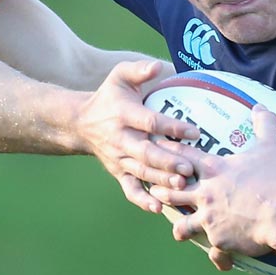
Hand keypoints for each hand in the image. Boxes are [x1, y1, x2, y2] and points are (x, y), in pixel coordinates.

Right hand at [75, 60, 198, 212]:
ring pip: (141, 173)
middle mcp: (120, 139)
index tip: (195, 132)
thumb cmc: (108, 96)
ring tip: (182, 186)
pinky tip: (159, 208)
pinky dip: (143, 200)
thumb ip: (138, 70)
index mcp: (123, 114)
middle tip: (190, 168)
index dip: (172, 128)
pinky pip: (130, 189)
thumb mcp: (119, 76)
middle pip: (146, 153)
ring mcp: (119, 159)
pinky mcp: (118, 172)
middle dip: (168, 162)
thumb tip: (158, 66)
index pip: (150, 122)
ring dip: (161, 181)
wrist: (81, 123)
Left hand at [149, 103, 275, 264]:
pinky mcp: (219, 240)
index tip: (153, 143)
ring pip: (184, 226)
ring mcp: (210, 219)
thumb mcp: (270, 147)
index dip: (167, 149)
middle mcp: (206, 195)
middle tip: (154, 188)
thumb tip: (261, 106)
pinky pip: (215, 252)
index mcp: (215, 171)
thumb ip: (264, 125)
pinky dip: (220, 257)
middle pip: (173, 191)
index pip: (183, 156)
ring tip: (178, 230)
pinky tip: (222, 261)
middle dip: (162, 190)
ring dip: (181, 227)